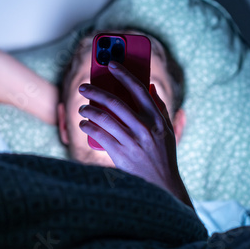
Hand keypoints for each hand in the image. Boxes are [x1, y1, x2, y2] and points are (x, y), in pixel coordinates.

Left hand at [78, 61, 192, 209]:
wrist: (162, 184)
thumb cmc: (164, 155)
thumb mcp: (167, 131)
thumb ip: (159, 108)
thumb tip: (150, 86)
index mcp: (157, 119)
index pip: (139, 90)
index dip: (124, 74)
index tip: (111, 64)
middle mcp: (145, 128)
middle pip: (116, 102)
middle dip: (96, 91)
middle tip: (84, 87)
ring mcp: (132, 142)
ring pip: (104, 118)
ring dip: (89, 110)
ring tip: (82, 107)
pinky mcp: (120, 154)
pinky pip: (99, 135)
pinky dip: (89, 127)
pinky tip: (84, 124)